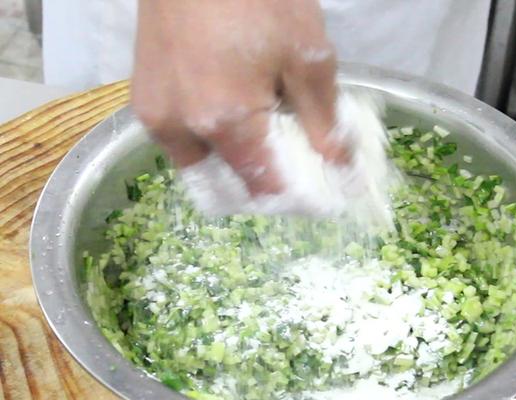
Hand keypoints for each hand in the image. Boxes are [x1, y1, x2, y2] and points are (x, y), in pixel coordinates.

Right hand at [132, 0, 342, 194]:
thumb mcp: (306, 54)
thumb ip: (323, 119)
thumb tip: (339, 166)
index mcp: (225, 121)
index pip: (264, 187)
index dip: (296, 197)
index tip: (319, 191)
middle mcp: (181, 130)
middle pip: (227, 188)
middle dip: (263, 189)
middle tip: (292, 171)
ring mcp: (156, 116)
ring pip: (200, 170)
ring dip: (233, 170)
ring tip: (263, 144)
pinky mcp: (144, 100)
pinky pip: (180, 144)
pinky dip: (210, 146)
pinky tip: (232, 121)